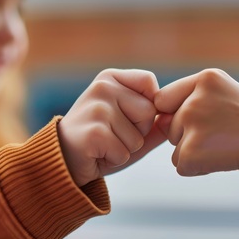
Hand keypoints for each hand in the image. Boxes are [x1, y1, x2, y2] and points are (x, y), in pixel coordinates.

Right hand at [58, 69, 166, 186]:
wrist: (62, 160)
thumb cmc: (101, 142)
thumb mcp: (130, 127)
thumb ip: (156, 121)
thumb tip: (175, 116)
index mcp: (111, 78)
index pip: (151, 84)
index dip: (147, 109)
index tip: (124, 116)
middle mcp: (102, 87)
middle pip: (148, 112)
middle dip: (137, 132)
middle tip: (111, 134)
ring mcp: (96, 108)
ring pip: (137, 137)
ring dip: (124, 148)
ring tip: (103, 144)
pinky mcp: (93, 132)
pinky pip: (123, 152)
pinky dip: (113, 159)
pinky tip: (95, 153)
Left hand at [155, 69, 238, 194]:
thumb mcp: (225, 93)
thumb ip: (192, 99)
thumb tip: (159, 120)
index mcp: (205, 79)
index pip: (164, 99)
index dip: (175, 113)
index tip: (198, 121)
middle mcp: (195, 99)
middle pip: (170, 126)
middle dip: (189, 135)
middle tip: (222, 134)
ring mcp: (192, 125)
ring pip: (175, 147)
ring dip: (194, 152)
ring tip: (223, 145)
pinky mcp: (191, 152)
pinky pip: (181, 166)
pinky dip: (198, 168)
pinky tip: (221, 159)